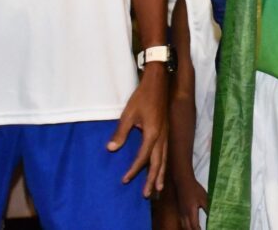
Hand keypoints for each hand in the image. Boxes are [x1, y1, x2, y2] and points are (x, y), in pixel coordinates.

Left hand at [109, 65, 167, 196]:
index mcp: (153, 134)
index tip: (125, 180)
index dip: (134, 170)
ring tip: (158, 188)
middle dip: (152, 179)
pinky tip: (161, 168)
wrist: (158, 83)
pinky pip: (165, 152)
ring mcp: (166, 134)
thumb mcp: (129, 114)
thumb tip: (111, 149)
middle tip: (147, 194)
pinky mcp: (166, 131)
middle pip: (158, 163)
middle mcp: (162, 137)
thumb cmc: (142, 97)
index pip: (143, 157)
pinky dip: (163, 163)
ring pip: (164, 159)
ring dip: (160, 174)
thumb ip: (121, 133)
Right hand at [174, 170, 208, 229]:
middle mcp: (184, 215)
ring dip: (191, 229)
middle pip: (188, 229)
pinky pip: (183, 223)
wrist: (183, 182)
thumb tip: (215, 216)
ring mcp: (181, 214)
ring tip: (199, 229)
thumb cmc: (194, 189)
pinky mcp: (180, 211)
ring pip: (185, 227)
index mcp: (191, 213)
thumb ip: (209, 209)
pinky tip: (193, 226)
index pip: (195, 227)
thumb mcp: (204, 198)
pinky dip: (188, 227)